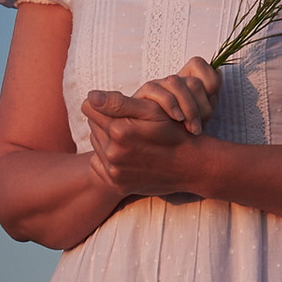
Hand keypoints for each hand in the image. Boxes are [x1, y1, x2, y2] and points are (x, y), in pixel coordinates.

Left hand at [84, 55, 219, 201]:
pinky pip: (100, 166)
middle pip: (92, 127)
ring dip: (108, 141)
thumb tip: (91, 97)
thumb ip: (119, 102)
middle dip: (107, 123)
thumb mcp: (152, 110)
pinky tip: (129, 157)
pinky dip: (110, 160)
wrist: (192, 165)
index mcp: (118, 131)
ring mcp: (114, 172)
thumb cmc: (174, 131)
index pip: (89, 107)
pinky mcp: (117, 185)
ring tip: (133, 142)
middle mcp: (112, 153)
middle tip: (132, 126)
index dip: (104, 104)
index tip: (121, 108)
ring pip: (96, 146)